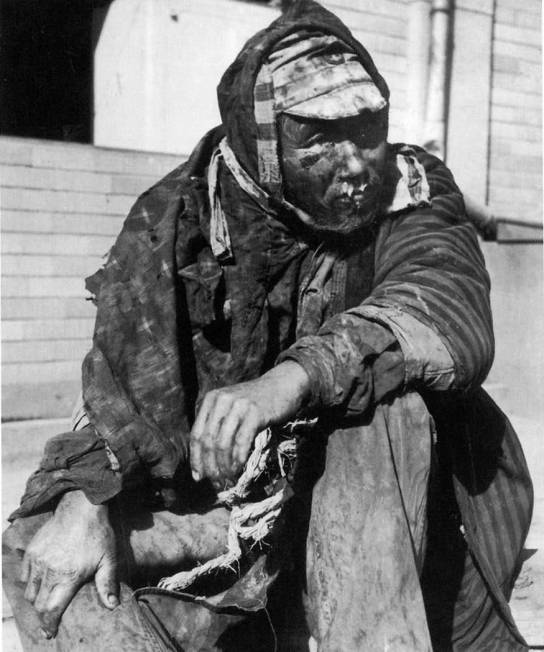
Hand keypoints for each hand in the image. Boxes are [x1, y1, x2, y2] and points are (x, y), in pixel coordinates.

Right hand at [21, 490, 117, 637]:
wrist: (82, 507)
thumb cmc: (98, 533)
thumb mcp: (108, 558)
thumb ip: (107, 583)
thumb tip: (112, 605)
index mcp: (68, 577)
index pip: (51, 610)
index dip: (49, 625)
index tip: (50, 632)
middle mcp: (49, 571)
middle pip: (38, 604)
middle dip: (43, 614)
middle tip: (50, 617)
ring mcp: (38, 561)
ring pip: (29, 591)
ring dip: (36, 598)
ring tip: (46, 599)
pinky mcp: (32, 551)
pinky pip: (24, 574)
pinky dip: (29, 581)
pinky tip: (40, 580)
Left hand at [190, 361, 309, 485]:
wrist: (282, 385)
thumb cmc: (255, 402)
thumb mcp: (230, 406)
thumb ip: (217, 424)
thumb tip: (204, 459)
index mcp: (211, 399)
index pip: (196, 434)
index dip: (196, 458)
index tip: (198, 476)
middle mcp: (221, 400)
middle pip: (208, 441)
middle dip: (210, 466)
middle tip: (216, 482)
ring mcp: (238, 405)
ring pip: (223, 443)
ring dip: (224, 466)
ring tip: (227, 479)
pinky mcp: (255, 412)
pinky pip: (242, 441)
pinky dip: (238, 458)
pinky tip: (238, 469)